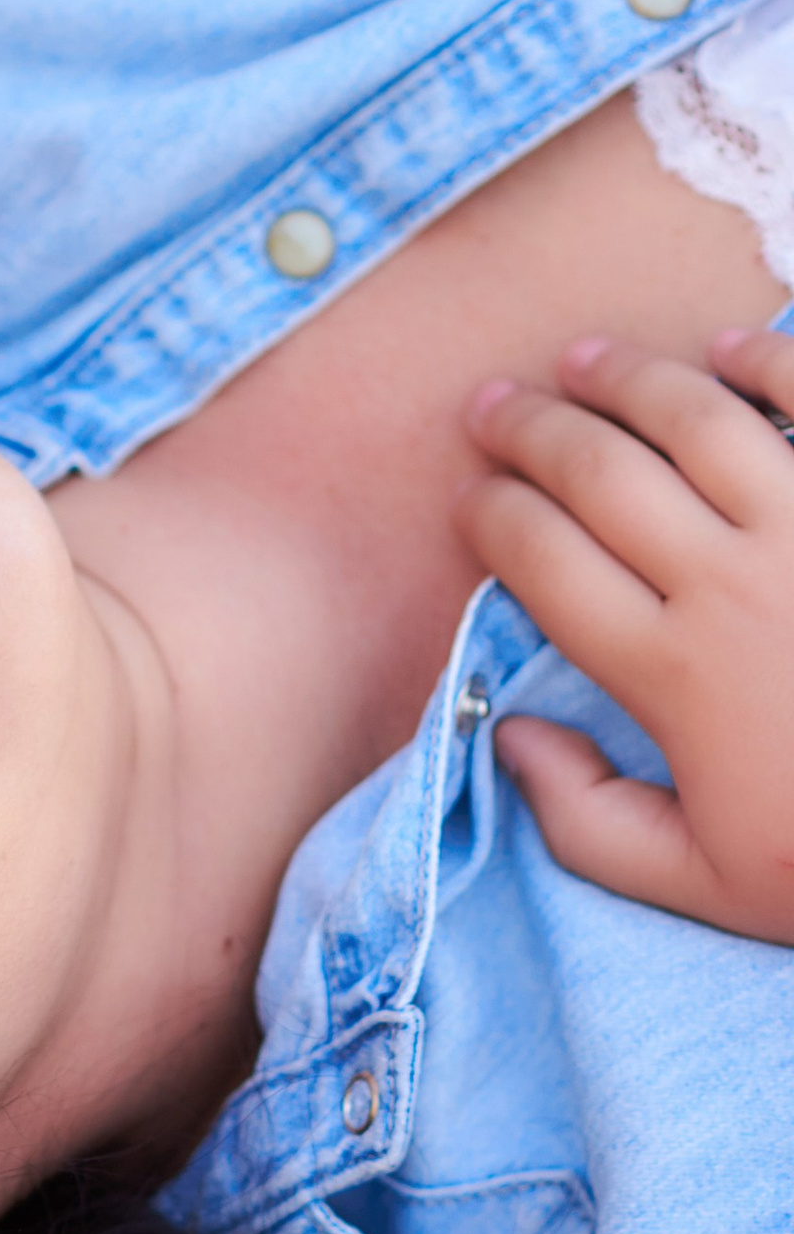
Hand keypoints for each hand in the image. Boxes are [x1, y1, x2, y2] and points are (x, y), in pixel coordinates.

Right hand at [461, 329, 793, 941]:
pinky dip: (767, 362)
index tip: (469, 498)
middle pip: (600, 474)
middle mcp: (732, 583)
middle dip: (531, 431)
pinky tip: (728, 350)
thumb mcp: (700, 883)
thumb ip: (585, 821)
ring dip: (627, 378)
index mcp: (673, 676)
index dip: (492, 518)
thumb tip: (512, 737)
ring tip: (584, 359)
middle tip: (493, 406)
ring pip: (696, 418)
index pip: (545, 565)